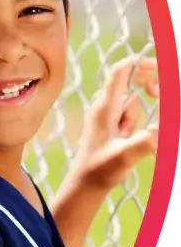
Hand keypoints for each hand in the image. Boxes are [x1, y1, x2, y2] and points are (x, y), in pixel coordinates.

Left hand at [70, 55, 158, 192]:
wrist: (86, 183)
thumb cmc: (100, 170)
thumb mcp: (124, 156)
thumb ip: (143, 142)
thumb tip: (160, 129)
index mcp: (104, 108)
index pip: (120, 72)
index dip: (140, 63)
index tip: (160, 66)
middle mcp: (103, 107)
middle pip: (128, 80)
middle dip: (147, 83)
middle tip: (159, 95)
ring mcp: (106, 115)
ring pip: (131, 102)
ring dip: (137, 116)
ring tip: (126, 138)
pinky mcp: (109, 124)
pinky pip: (128, 115)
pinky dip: (134, 123)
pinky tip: (126, 140)